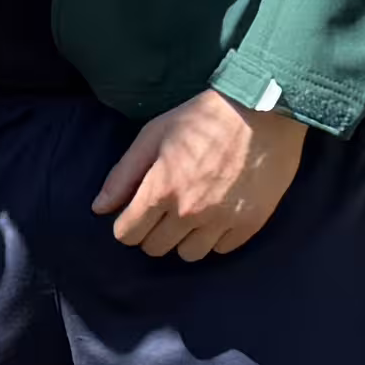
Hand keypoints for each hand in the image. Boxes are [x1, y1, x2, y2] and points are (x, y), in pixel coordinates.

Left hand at [96, 90, 307, 258]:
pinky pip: (222, 249)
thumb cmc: (204, 117)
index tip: (136, 213)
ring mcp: (221, 220)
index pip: (127, 234)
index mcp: (161, 189)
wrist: (264, 110)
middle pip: (155, 248)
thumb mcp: (154, 134)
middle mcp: (189, 212)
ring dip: (184, 239)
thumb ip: (123, 175)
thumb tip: (99, 208)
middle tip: (165, 209)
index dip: (127, 224)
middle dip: (153, 231)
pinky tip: (218, 213)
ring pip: (188, 254)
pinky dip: (216, 236)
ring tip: (192, 214)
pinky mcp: (250, 223)